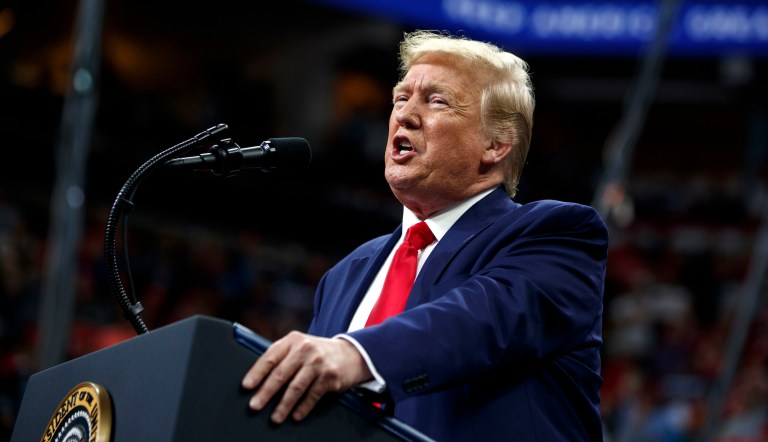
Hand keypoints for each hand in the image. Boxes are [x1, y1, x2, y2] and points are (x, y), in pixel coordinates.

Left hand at [241, 331, 371, 423]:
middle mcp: (305, 349)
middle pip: (281, 374)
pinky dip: (303, 408)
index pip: (270, 357)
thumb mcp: (300, 346)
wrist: (350, 354)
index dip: (257, 373)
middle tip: (255, 405)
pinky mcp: (330, 375)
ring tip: (275, 418)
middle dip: (266, 392)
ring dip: (283, 405)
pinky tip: (296, 416)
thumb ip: (282, 356)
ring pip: (296, 387)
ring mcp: (318, 362)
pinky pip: (312, 395)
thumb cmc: (317, 353)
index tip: (247, 386)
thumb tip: (258, 379)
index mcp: (292, 340)